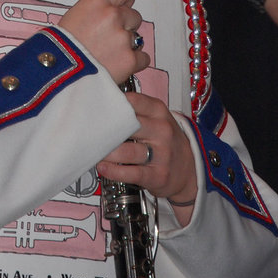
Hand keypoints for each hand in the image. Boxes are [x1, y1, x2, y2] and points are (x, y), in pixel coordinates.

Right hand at [58, 0, 148, 83]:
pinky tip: (116, 65)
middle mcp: (112, 16)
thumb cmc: (59, 48)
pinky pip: (142, 57)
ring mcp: (122, 38)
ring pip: (138, 37)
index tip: (123, 4)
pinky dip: (133, 63)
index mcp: (97, 1)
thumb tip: (111, 9)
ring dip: (127, 45)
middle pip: (134, 15)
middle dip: (124, 26)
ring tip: (108, 54)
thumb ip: (97, 10)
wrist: (57, 75)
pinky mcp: (130, 60)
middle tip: (108, 37)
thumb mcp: (74, 16)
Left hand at [97, 92, 196, 222]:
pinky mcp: (158, 175)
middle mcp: (161, 130)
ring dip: (106, 152)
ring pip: (127, 151)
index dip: (111, 104)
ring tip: (94, 151)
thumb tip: (102, 102)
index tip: (94, 107)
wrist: (188, 168)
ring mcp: (162, 153)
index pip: (132, 101)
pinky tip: (103, 168)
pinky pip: (131, 173)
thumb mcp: (156, 116)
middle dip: (105, 130)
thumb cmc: (163, 138)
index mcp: (158, 111)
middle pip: (128, 126)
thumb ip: (135, 108)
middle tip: (88, 131)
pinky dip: (113, 171)